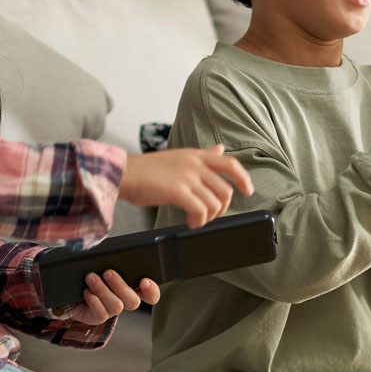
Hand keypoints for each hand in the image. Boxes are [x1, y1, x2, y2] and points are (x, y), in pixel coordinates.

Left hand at [55, 270, 159, 325]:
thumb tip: (114, 253)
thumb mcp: (103, 262)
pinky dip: (94, 301)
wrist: (71, 286)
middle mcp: (124, 300)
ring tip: (90, 277)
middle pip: (133, 301)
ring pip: (116, 306)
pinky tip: (86, 291)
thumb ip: (113, 260)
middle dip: (121, 286)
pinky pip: (101, 313)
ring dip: (103, 290)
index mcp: (131, 286)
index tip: (144, 281)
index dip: (151, 290)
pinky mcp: (98, 316)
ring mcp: (111, 309)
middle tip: (108, 272)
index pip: (150, 294)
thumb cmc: (91, 270)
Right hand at [121, 146, 255, 227]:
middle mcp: (194, 163)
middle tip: (210, 215)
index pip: (229, 163)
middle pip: (225, 189)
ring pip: (215, 202)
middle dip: (222, 208)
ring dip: (209, 217)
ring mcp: (186, 176)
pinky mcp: (177, 191)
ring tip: (196, 220)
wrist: (122, 174)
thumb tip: (221, 149)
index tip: (248, 190)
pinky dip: (200, 221)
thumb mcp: (178, 157)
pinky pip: (201, 210)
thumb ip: (202, 155)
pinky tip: (190, 222)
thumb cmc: (146, 170)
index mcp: (195, 155)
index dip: (243, 178)